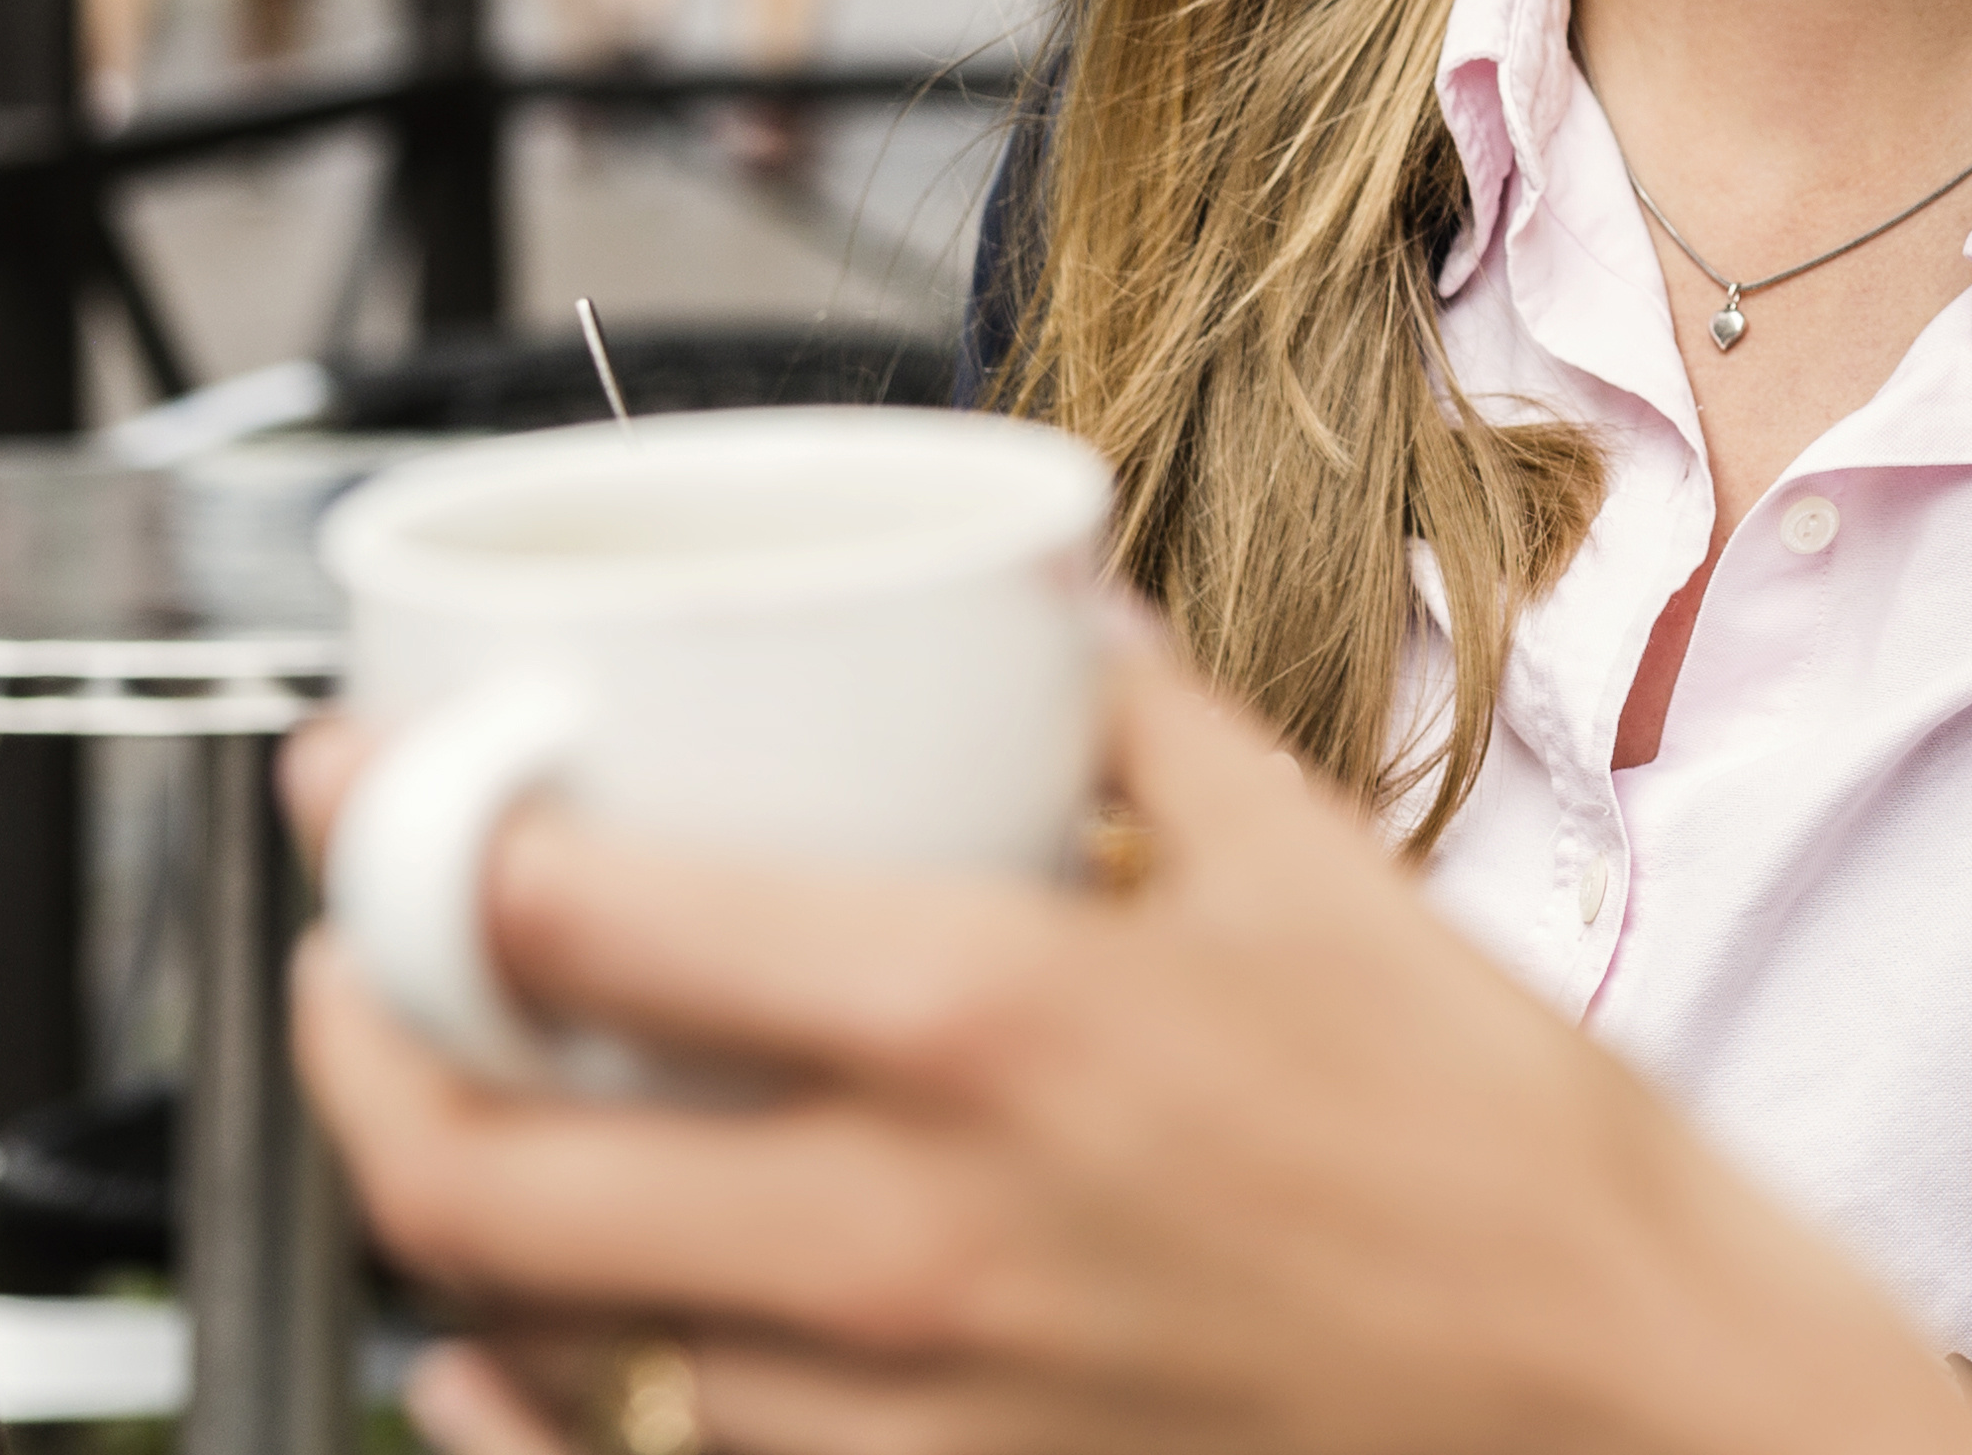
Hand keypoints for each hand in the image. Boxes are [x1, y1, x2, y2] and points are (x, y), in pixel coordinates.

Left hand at [288, 631, 1971, 1454]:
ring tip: (466, 1117)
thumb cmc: (1497, 1164)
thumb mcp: (1314, 873)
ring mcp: (890, 1421)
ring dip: (454, 1224)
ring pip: (532, 1338)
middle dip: (353, 1048)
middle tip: (358, 963)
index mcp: (982, 1021)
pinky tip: (515, 1351)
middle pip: (468, 1167)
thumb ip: (1136, 718)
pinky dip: (534, 1411)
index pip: (575, 918)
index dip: (410, 841)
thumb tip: (1034, 600)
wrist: (1618, 1402)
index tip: (374, 791)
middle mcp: (896, 1237)